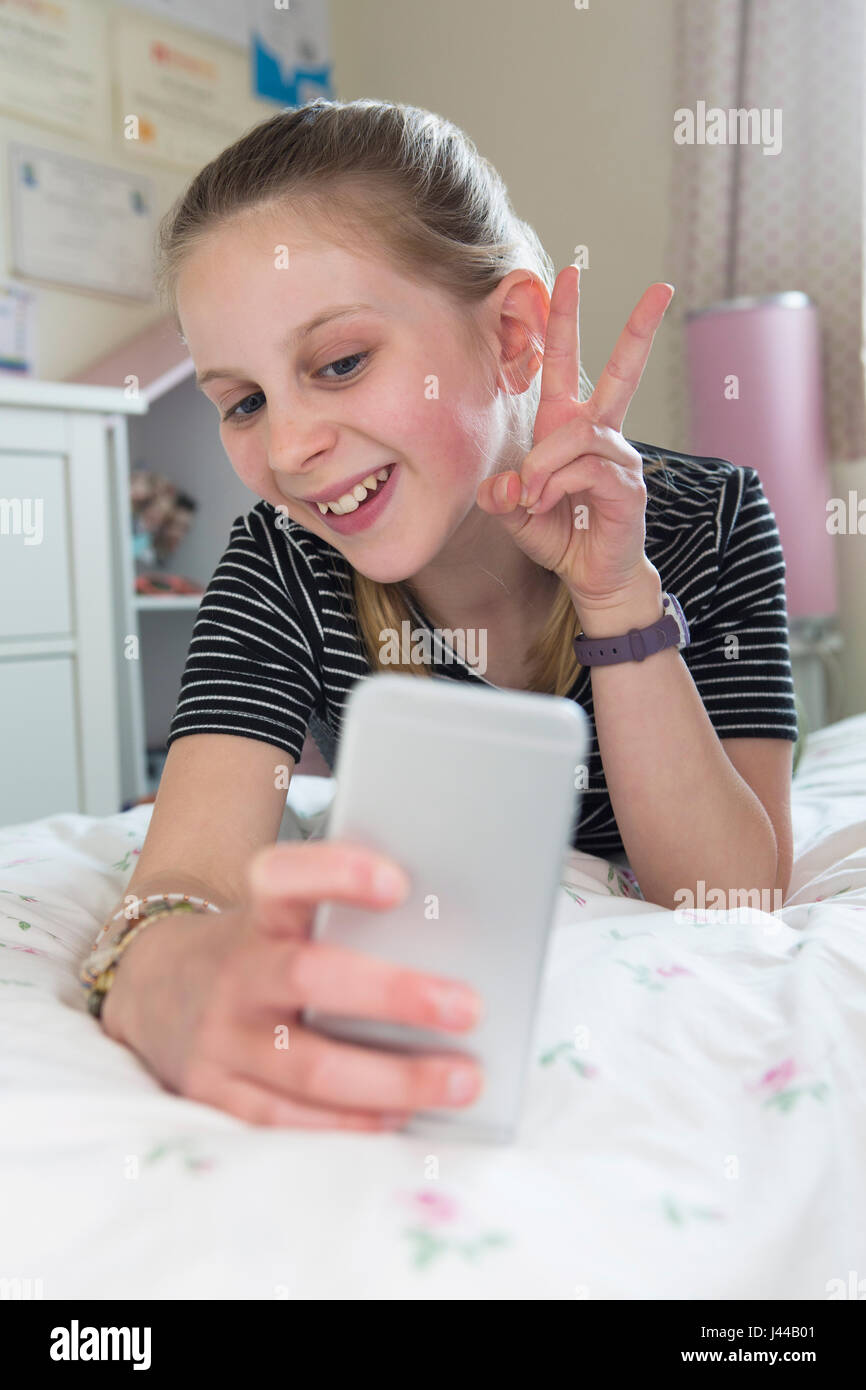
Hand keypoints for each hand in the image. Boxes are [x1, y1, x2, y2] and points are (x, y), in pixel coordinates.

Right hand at [101, 842, 483, 1129]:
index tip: (398, 883)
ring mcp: (220, 1039)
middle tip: (468, 1006)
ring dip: (394, 1078)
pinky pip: (288, 1119)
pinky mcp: (214, 1093)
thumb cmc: (257, 951)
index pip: (284, 879)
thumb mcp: (281, 921)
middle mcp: (235, 973)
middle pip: (309, 975)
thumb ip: (342, 923)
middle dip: (394, 993)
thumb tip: (449, 942)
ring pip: (309, 1066)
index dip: (337, 874)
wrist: (153, 992)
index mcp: (257, 917)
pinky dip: (351, 1122)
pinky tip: (401, 1115)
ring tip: (461, 1079)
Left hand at [476, 265, 673, 609]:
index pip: (568, 364)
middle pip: (621, 372)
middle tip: (660, 289)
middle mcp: (600, 434)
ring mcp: (620, 458)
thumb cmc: (560, 536)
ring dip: (545, 464)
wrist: (592, 577)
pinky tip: (548, 504)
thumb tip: (505, 485)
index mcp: (568, 427)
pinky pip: (586, 468)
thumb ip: (502, 497)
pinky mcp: (628, 486)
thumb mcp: (516, 514)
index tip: (569, 275)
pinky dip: (557, 484)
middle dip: (639, 329)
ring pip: (578, 433)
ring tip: (533, 497)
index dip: (566, 320)